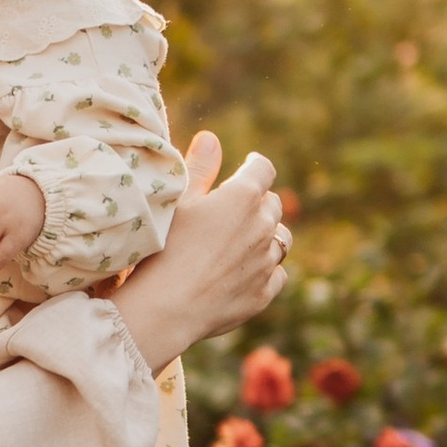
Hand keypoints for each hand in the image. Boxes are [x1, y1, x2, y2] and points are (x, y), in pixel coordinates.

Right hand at [113, 140, 286, 373]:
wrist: (165, 308)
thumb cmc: (164, 248)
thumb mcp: (177, 202)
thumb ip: (198, 167)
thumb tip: (212, 138)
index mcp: (243, 197)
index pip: (263, 169)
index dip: (255, 166)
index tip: (248, 167)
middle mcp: (263, 226)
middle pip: (273, 204)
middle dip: (259, 202)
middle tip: (236, 209)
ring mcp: (267, 262)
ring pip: (282, 239)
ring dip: (268, 235)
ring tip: (246, 240)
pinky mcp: (264, 293)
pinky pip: (277, 274)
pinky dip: (267, 269)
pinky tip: (247, 271)